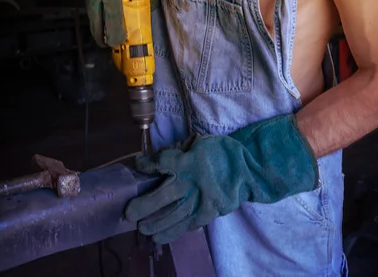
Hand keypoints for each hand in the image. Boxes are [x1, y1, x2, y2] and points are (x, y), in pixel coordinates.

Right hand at [74, 0, 158, 47]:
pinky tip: (105, 3)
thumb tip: (150, 9)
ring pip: (91, 12)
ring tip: (110, 26)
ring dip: (100, 20)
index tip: (120, 44)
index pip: (111, 24)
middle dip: (104, 36)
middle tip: (112, 42)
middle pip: (96, 24)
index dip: (115, 38)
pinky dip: (96, 4)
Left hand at [125, 114, 318, 243]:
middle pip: (160, 198)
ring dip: (153, 224)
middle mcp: (191, 183)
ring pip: (171, 217)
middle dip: (142, 207)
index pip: (160, 163)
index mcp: (188, 161)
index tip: (139, 165)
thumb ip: (176, 150)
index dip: (146, 165)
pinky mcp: (208, 214)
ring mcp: (199, 201)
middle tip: (128, 214)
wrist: (248, 170)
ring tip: (141, 228)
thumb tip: (156, 159)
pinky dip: (172, 232)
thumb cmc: (221, 152)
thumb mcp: (197, 142)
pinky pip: (186, 225)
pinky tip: (159, 236)